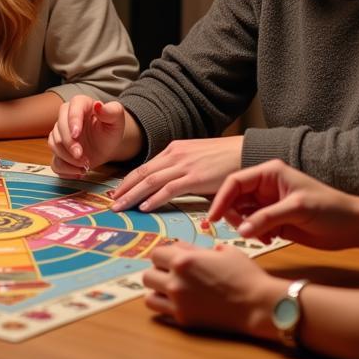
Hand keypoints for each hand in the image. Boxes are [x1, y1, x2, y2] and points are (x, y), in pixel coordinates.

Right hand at [48, 97, 125, 177]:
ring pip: (54, 144)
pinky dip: (65, 169)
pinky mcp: (59, 150)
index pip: (73, 107)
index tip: (76, 134)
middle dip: (69, 144)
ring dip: (68, 158)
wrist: (106, 146)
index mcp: (81, 104)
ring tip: (85, 164)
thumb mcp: (117, 121)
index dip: (72, 120)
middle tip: (82, 156)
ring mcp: (60, 134)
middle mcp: (66, 116)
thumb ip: (113, 111)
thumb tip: (99, 106)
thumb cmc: (110, 130)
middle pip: (59, 127)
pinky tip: (79, 171)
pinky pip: (55, 161)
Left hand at [110, 135, 242, 209]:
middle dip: (124, 189)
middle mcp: (175, 155)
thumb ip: (183, 170)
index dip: (129, 181)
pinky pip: (169, 189)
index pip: (145, 167)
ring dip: (132, 196)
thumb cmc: (226, 159)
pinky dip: (154, 199)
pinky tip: (144, 207)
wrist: (246, 152)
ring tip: (120, 208)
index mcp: (174, 150)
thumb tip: (170, 188)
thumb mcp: (198, 159)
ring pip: (150, 182)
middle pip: (142, 174)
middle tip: (111, 203)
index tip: (118, 192)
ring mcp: (184, 166)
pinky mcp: (195, 177)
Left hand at [142, 243, 280, 337]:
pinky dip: (164, 306)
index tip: (174, 257)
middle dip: (158, 272)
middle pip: (148, 274)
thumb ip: (196, 248)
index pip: (156, 253)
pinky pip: (160, 312)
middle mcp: (175, 281)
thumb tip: (180, 247)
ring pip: (149, 295)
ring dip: (158, 290)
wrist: (257, 304)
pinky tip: (176, 303)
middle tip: (172, 273)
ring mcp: (178, 303)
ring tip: (171, 289)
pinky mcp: (184, 320)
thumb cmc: (244, 273)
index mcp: (183, 260)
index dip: (165, 254)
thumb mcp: (222, 250)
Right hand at [208, 159, 358, 249]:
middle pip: (234, 199)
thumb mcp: (297, 209)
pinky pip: (252, 226)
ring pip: (242, 214)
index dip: (221, 198)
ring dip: (246, 228)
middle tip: (244, 232)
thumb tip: (242, 230)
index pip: (235, 182)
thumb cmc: (330, 209)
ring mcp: (268, 204)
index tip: (213, 217)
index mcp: (269, 173)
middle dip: (235, 216)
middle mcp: (265, 186)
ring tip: (263, 238)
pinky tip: (269, 240)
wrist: (352, 226)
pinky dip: (255, 235)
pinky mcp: (273, 220)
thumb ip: (267, 217)